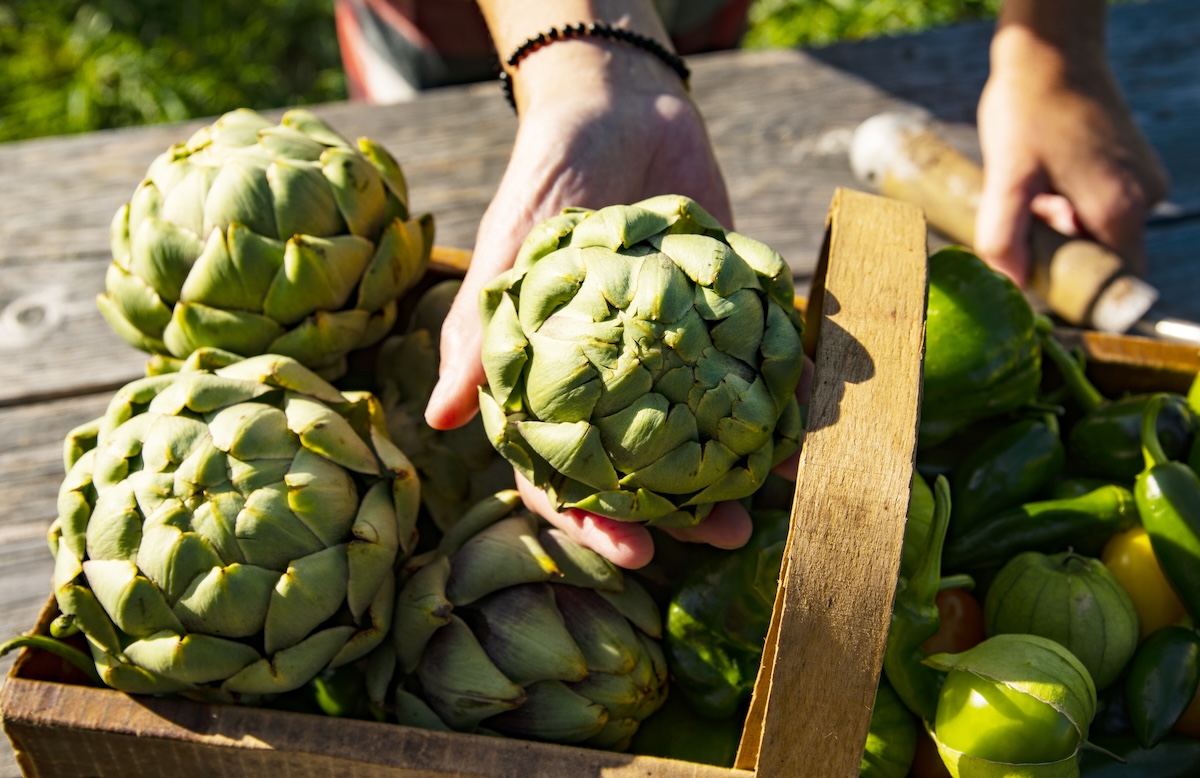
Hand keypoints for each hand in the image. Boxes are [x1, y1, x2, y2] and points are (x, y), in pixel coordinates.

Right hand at [424, 37, 735, 566]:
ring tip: (783, 487)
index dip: (595, 521)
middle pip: (648, 470)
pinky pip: (756, 365)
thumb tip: (440, 420)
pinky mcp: (726, 315)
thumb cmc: (549, 177)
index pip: (565, 474)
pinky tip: (812, 418)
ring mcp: (676, 353)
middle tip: (730, 534)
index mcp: (558, 381)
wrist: (622, 105)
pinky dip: (785, 392)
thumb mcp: (510, 251)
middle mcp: (619, 380)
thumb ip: (478, 332)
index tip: (638, 553)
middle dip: (687, 513)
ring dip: (745, 464)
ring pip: (708, 430)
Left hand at [974, 19, 1167, 285]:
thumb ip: (1004, 237)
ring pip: (1097, 230)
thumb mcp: (1006, 177)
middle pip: (1102, 257)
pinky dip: (1070, 203)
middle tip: (1027, 221)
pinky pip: (1101, 205)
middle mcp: (1144, 198)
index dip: (1076, 291)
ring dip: (1060, 226)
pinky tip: (1046, 178)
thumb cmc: (1027, 111)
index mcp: (1119, 210)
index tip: (1041, 280)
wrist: (1051, 53)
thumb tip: (1010, 285)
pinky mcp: (1133, 164)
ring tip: (1034, 191)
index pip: (1113, 282)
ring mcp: (1143, 179)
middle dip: (1060, 252)